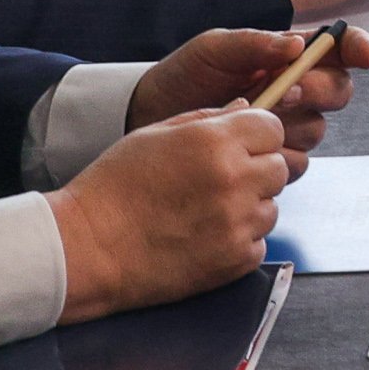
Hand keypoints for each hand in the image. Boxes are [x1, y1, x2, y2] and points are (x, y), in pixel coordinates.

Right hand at [44, 107, 291, 318]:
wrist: (89, 247)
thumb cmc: (114, 188)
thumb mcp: (155, 135)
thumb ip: (207, 120)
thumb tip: (245, 109)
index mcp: (215, 142)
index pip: (272, 127)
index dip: (257, 135)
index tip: (241, 145)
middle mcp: (234, 181)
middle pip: (279, 167)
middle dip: (256, 170)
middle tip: (221, 180)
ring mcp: (238, 224)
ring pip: (271, 207)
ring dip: (249, 207)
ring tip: (207, 211)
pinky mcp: (236, 260)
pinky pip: (259, 243)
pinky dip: (240, 241)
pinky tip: (205, 236)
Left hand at [125, 22, 368, 158]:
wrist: (150, 120)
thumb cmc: (182, 78)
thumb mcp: (213, 50)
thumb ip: (254, 43)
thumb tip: (296, 44)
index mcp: (286, 59)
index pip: (337, 50)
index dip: (358, 49)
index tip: (363, 54)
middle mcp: (295, 92)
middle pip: (338, 92)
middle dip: (317, 91)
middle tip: (285, 91)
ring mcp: (286, 128)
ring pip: (317, 131)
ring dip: (290, 125)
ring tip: (250, 120)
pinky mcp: (272, 160)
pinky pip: (294, 162)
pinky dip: (273, 156)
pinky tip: (246, 149)